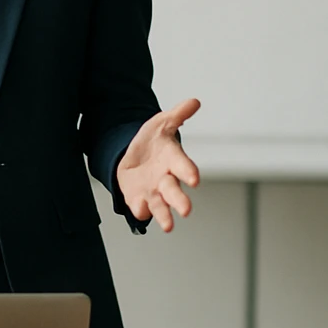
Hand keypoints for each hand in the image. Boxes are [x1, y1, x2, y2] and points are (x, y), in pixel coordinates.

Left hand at [116, 99, 201, 230]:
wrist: (134, 156)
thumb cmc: (153, 141)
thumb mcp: (161, 123)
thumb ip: (178, 114)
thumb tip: (194, 101)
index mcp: (173, 160)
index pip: (184, 166)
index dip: (189, 172)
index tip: (194, 179)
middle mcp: (166, 179)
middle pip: (174, 191)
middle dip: (180, 200)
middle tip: (186, 210)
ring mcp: (153, 191)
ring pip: (161, 206)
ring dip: (164, 216)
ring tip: (168, 226)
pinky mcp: (139, 199)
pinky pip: (140, 208)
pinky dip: (141, 210)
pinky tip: (140, 210)